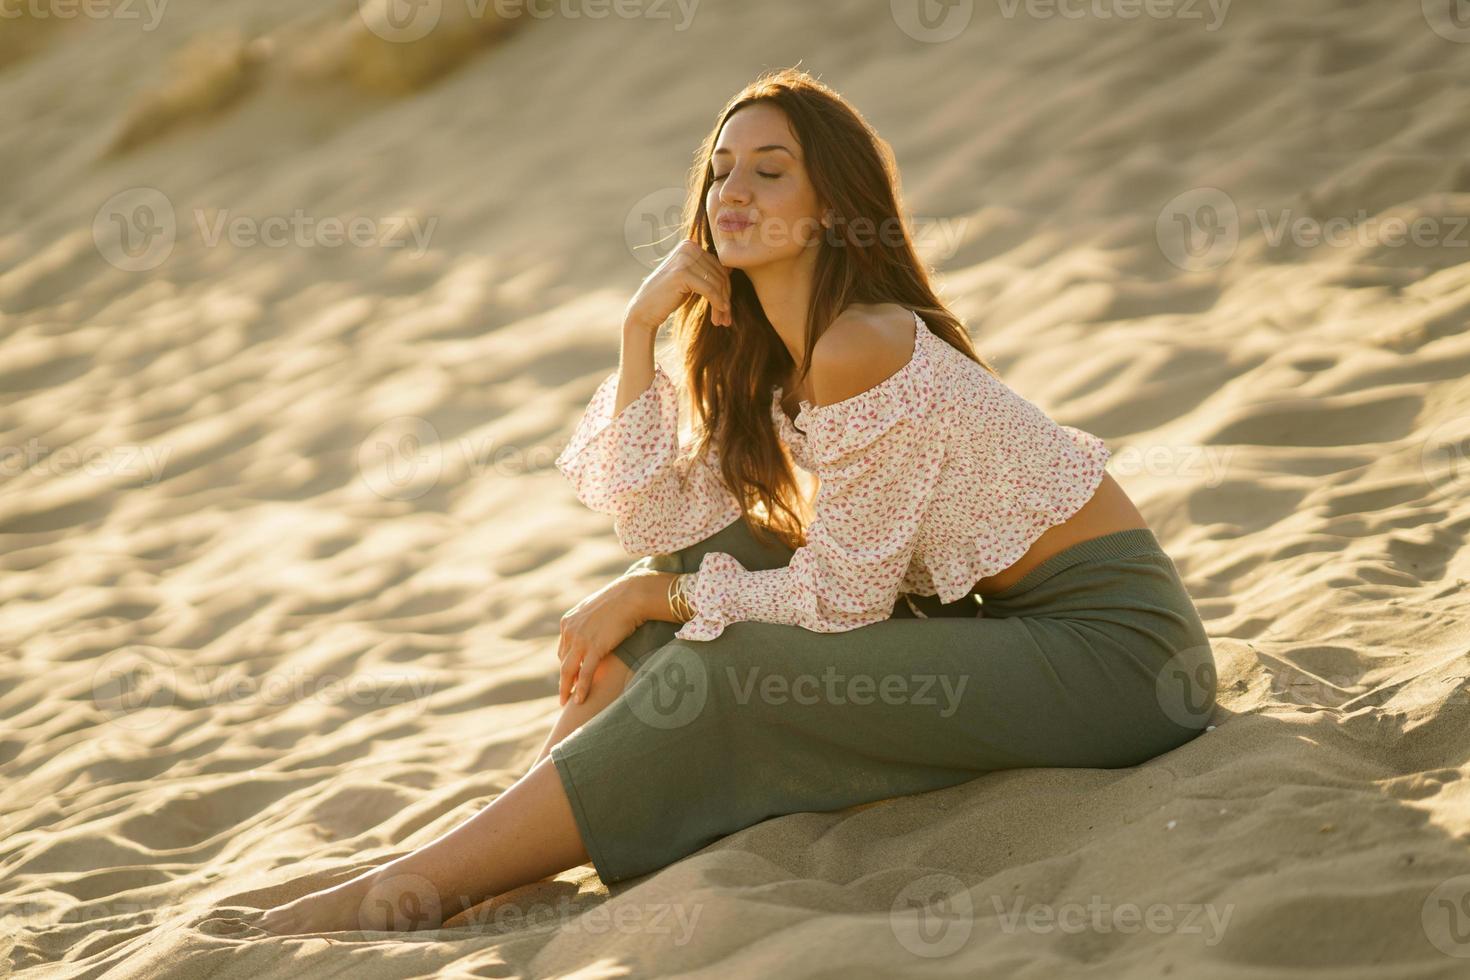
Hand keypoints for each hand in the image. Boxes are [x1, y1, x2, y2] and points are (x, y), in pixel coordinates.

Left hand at [557, 573, 650, 704]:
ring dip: (567, 689)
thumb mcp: (596, 610)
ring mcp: (580, 640)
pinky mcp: (594, 647)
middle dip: (564, 680)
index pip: (563, 649)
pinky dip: (581, 688)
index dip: (567, 665)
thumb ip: (589, 622)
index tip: (569, 677)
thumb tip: (593, 629)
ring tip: (567, 704)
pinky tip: (580, 700)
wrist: (632, 596)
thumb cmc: (620, 600)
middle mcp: (569, 631)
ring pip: (569, 671)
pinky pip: (584, 673)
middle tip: (564, 695)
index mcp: (568, 622)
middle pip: (563, 662)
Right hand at [624, 238, 733, 330]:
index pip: (719, 267)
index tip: (727, 309)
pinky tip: (719, 315)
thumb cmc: (669, 296)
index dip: (727, 289)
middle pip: (720, 274)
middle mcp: (688, 247)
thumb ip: (707, 271)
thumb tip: (732, 269)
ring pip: (717, 284)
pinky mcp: (682, 273)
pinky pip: (709, 290)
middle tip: (727, 318)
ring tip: (722, 321)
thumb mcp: (691, 279)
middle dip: (726, 298)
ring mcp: (684, 258)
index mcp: (690, 245)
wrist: (644, 310)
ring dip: (722, 305)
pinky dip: (717, 304)